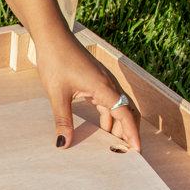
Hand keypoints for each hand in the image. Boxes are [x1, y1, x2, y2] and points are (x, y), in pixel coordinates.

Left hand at [36, 32, 140, 151]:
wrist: (53, 38)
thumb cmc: (56, 62)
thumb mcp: (58, 95)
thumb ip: (62, 120)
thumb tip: (64, 143)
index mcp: (103, 88)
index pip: (124, 114)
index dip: (131, 133)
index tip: (136, 149)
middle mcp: (108, 84)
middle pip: (125, 111)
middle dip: (127, 131)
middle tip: (125, 151)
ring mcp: (102, 82)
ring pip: (116, 107)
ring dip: (116, 125)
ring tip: (112, 144)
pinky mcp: (95, 80)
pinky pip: (107, 102)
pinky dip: (107, 116)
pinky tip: (101, 127)